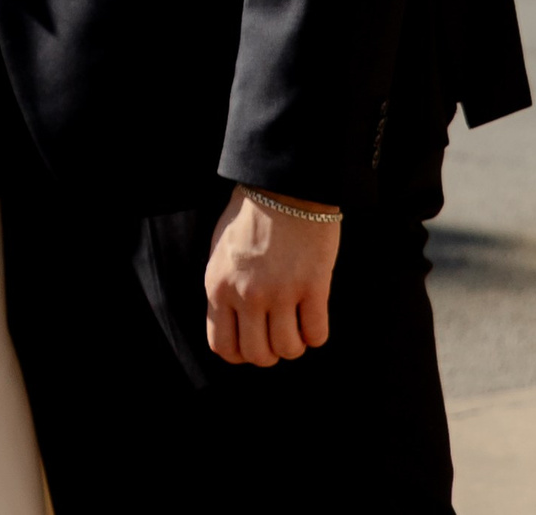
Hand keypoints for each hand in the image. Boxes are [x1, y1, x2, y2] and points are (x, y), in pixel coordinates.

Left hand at [204, 185, 339, 366]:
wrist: (285, 181)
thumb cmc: (253, 213)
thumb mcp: (222, 251)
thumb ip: (225, 289)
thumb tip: (233, 324)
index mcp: (218, 285)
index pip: (224, 347)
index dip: (243, 352)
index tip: (256, 339)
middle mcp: (246, 294)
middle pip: (259, 356)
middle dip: (272, 351)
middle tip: (280, 331)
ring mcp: (280, 291)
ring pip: (289, 350)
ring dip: (296, 342)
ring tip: (297, 320)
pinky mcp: (312, 285)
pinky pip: (317, 334)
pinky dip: (317, 332)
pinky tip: (314, 313)